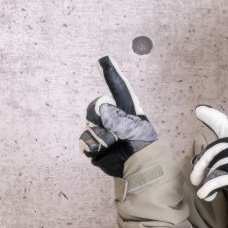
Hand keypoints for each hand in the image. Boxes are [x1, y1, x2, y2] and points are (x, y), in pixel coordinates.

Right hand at [79, 56, 157, 177]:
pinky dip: (93, 146)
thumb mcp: (133, 128)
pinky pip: (85, 141)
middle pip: (96, 107)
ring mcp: (102, 130)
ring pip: (90, 126)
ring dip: (101, 137)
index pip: (119, 87)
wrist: (138, 168)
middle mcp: (113, 117)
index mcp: (127, 109)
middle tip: (117, 132)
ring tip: (114, 144)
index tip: (105, 59)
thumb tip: (100, 109)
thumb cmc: (141, 146)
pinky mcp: (94, 145)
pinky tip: (104, 150)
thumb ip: (116, 116)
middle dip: (102, 118)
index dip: (112, 73)